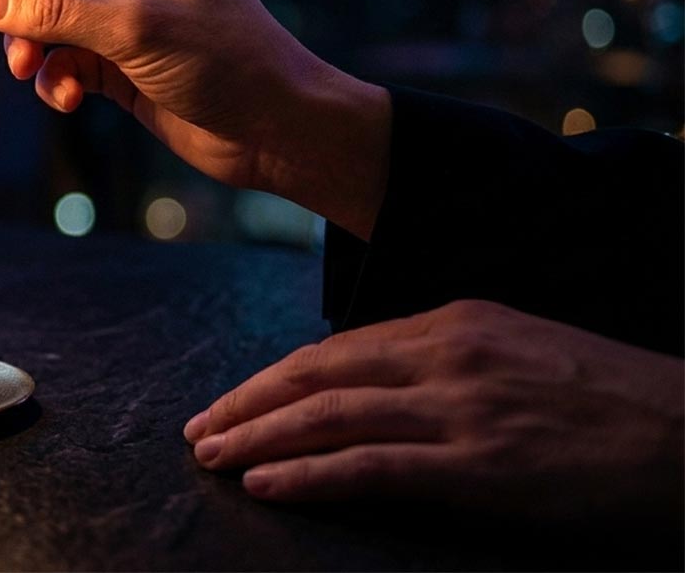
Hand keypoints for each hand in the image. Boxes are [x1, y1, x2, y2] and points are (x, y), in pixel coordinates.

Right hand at [0, 0, 389, 238]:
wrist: (278, 129)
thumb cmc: (229, 64)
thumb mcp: (133, 31)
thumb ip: (54, 12)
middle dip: (16, 4)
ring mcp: (127, 13)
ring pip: (50, 16)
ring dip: (32, 44)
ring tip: (30, 71)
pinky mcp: (123, 59)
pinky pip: (67, 57)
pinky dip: (56, 76)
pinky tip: (66, 98)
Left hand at [183, 300, 684, 522]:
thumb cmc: (609, 404)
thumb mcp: (520, 355)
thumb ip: (447, 364)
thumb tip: (374, 391)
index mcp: (456, 322)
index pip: (336, 349)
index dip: (274, 378)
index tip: (233, 400)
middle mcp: (448, 354)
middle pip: (316, 376)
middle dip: (246, 403)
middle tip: (197, 430)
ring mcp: (462, 409)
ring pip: (329, 417)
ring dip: (256, 437)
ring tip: (210, 457)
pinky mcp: (479, 466)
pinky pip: (371, 467)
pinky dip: (308, 475)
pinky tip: (265, 483)